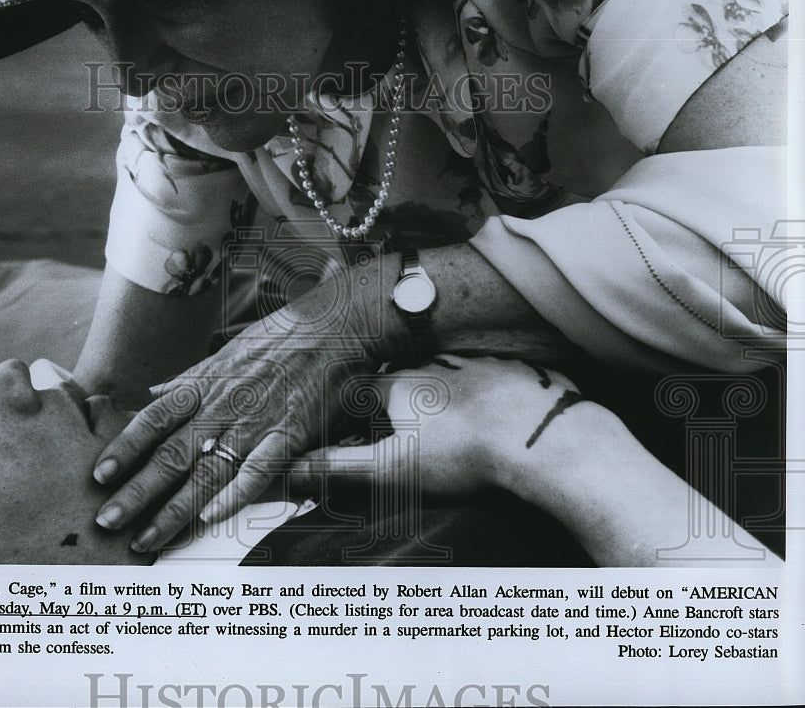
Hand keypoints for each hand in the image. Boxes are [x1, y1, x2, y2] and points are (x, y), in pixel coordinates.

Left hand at [90, 268, 396, 551]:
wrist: (337, 325)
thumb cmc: (284, 337)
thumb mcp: (228, 350)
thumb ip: (190, 379)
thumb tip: (155, 392)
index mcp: (205, 385)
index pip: (153, 419)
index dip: (124, 447)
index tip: (99, 475)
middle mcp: (222, 406)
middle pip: (170, 454)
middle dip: (135, 491)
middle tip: (106, 522)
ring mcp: (255, 422)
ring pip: (206, 471)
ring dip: (173, 508)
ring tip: (146, 538)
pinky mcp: (290, 433)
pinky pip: (258, 468)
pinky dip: (234, 493)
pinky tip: (211, 517)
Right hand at [288, 355, 586, 499]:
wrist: (541, 442)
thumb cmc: (463, 456)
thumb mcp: (389, 469)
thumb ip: (339, 467)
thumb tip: (292, 469)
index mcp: (403, 385)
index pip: (365, 388)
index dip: (357, 408)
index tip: (355, 426)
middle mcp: (439, 365)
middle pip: (410, 380)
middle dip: (404, 403)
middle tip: (410, 435)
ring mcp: (483, 365)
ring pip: (455, 376)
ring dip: (449, 395)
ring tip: (456, 426)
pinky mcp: (522, 374)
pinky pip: (501, 379)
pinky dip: (496, 394)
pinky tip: (503, 416)